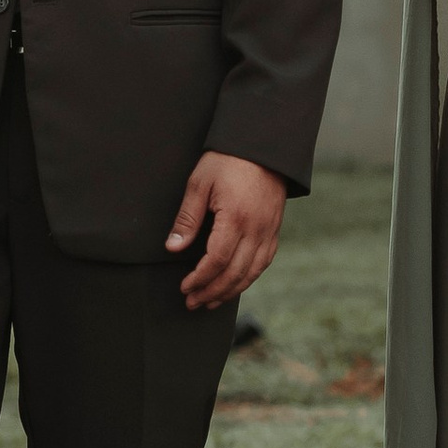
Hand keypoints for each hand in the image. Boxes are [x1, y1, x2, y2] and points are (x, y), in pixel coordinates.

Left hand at [165, 152, 288, 310]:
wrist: (263, 145)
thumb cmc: (228, 160)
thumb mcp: (200, 183)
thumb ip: (187, 218)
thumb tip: (173, 247)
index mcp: (236, 218)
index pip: (216, 261)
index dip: (199, 279)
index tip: (185, 287)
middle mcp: (256, 229)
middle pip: (235, 273)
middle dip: (212, 292)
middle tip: (193, 302)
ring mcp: (269, 230)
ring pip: (252, 272)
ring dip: (230, 291)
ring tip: (211, 301)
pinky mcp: (274, 229)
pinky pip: (264, 262)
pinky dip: (248, 277)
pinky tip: (235, 283)